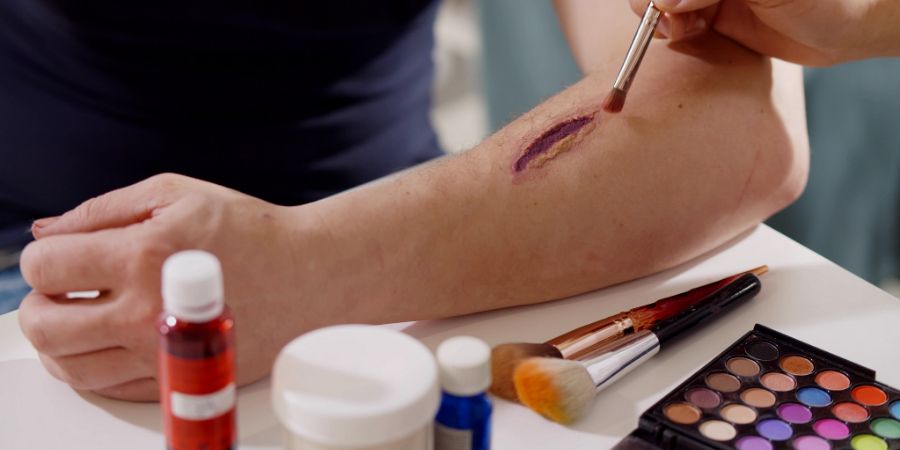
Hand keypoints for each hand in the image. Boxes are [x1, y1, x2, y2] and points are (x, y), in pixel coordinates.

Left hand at [18, 174, 307, 400]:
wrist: (310, 276)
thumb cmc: (250, 231)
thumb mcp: (176, 194)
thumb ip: (103, 209)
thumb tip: (47, 231)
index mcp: (142, 255)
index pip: (45, 267)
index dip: (41, 260)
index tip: (60, 258)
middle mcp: (146, 311)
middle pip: (44, 326)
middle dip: (38, 304)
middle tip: (59, 293)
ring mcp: (163, 352)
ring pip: (69, 367)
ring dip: (58, 342)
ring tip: (80, 319)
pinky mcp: (181, 379)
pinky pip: (108, 388)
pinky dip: (92, 367)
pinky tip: (108, 342)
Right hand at [630, 0, 876, 65]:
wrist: (847, 29)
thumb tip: (666, 2)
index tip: (662, 6)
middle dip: (655, 4)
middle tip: (665, 22)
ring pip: (665, 6)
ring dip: (661, 19)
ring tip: (677, 31)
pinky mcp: (716, 17)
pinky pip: (679, 24)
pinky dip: (673, 31)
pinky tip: (684, 35)